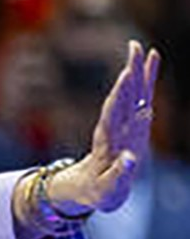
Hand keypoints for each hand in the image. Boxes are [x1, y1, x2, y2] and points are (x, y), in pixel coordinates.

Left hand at [43, 41, 159, 216]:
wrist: (90, 188)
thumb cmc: (99, 191)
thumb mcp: (106, 190)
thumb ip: (118, 175)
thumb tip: (130, 158)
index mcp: (107, 142)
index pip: (114, 114)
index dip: (121, 96)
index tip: (128, 76)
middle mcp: (114, 129)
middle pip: (124, 97)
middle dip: (130, 73)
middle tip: (135, 47)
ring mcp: (123, 126)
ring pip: (133, 95)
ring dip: (138, 73)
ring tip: (144, 50)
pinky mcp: (131, 126)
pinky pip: (140, 100)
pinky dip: (145, 83)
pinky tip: (148, 65)